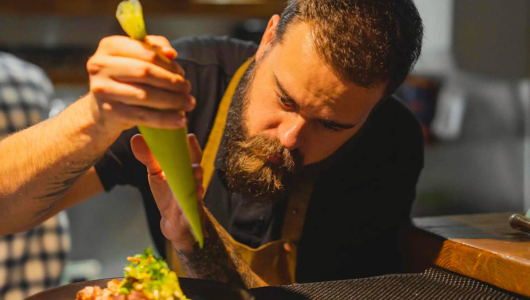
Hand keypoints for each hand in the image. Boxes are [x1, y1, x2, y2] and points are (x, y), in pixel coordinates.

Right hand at [87, 35, 194, 135]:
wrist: (101, 110)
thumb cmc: (124, 79)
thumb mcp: (134, 59)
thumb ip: (153, 49)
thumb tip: (171, 53)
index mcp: (109, 46)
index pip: (146, 52)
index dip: (168, 63)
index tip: (182, 72)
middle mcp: (100, 65)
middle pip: (146, 72)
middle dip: (172, 81)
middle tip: (188, 88)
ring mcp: (103, 89)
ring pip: (146, 95)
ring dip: (173, 100)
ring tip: (189, 103)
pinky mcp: (109, 112)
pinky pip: (143, 116)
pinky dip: (165, 119)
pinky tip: (181, 120)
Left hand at [131, 133, 204, 250]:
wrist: (173, 222)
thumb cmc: (168, 194)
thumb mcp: (156, 174)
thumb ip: (149, 157)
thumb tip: (136, 137)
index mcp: (185, 172)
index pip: (191, 157)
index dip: (192, 147)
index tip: (188, 136)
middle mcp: (192, 183)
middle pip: (196, 173)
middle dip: (196, 166)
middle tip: (193, 159)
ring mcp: (192, 200)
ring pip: (196, 192)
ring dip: (197, 186)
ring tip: (196, 178)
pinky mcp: (188, 216)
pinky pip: (190, 213)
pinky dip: (190, 209)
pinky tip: (188, 205)